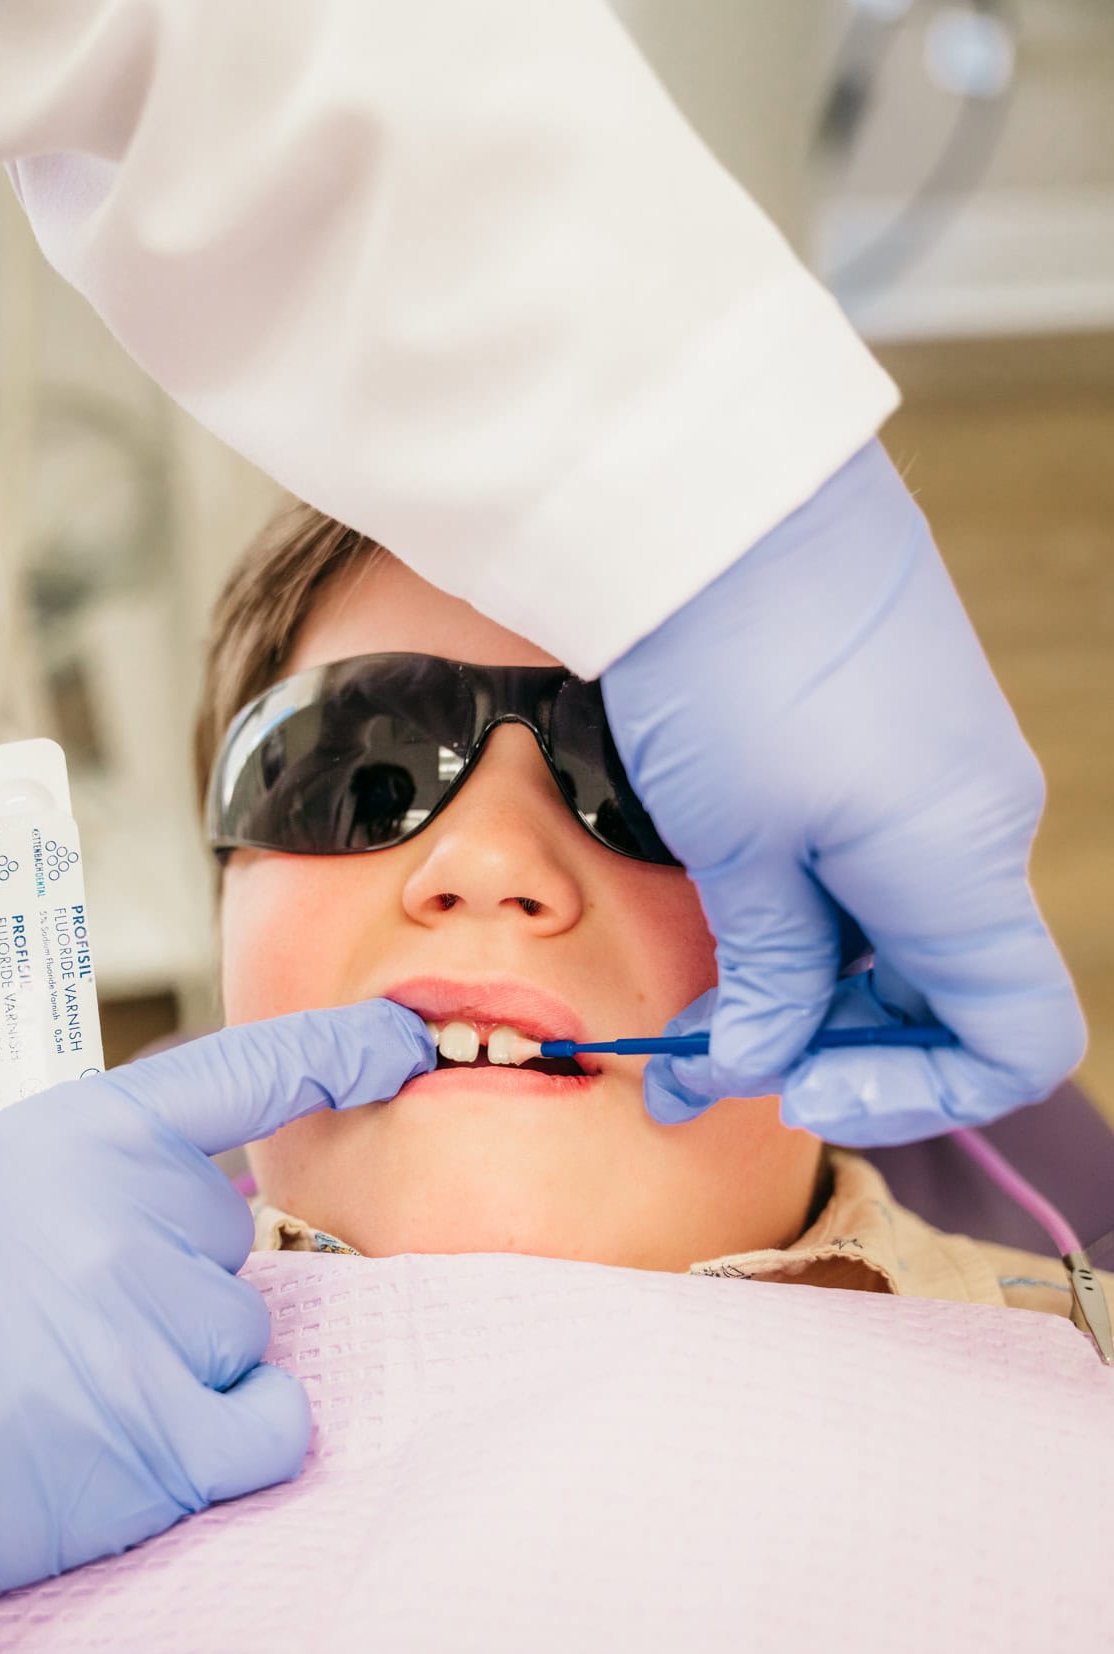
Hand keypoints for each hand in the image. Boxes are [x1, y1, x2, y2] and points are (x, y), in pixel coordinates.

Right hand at [0, 1000, 434, 1653]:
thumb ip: (106, 1185)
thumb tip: (213, 1208)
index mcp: (86, 1133)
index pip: (245, 1075)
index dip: (336, 1053)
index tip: (404, 1044)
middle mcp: (127, 1212)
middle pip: (237, 1248)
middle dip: (174, 1290)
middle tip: (61, 1328)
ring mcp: (145, 1322)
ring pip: (243, 1344)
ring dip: (180, 1376)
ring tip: (61, 1394)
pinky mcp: (159, 1437)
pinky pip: (271, 1429)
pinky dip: (226, 1445)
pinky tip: (130, 1447)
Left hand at [601, 437, 1085, 1146]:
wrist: (724, 492)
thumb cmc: (733, 661)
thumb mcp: (738, 845)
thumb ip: (767, 974)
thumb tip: (755, 1065)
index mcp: (963, 866)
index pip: (1017, 1042)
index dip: (920, 1097)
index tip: (800, 1088)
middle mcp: (978, 830)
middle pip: (947, 999)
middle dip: (836, 1050)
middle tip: (708, 1060)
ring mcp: (945, 784)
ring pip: (906, 941)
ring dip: (815, 993)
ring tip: (702, 1007)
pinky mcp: (902, 746)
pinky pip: (884, 872)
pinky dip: (818, 922)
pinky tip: (734, 922)